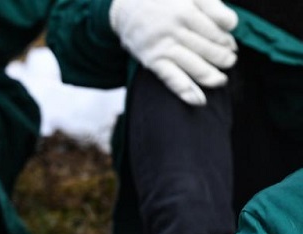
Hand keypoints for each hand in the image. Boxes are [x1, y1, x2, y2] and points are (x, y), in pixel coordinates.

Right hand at [109, 0, 237, 105]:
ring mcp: (163, 47)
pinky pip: (171, 78)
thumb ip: (212, 5)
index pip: (216, 30)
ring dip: (210, 75)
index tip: (232, 46)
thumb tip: (231, 25)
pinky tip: (198, 100)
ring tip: (221, 80)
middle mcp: (175, 30)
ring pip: (193, 65)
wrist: (126, 7)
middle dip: (222, 57)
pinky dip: (185, 90)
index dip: (227, 40)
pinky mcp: (152, 61)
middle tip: (230, 61)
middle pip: (207, 48)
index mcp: (187, 10)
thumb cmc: (162, 0)